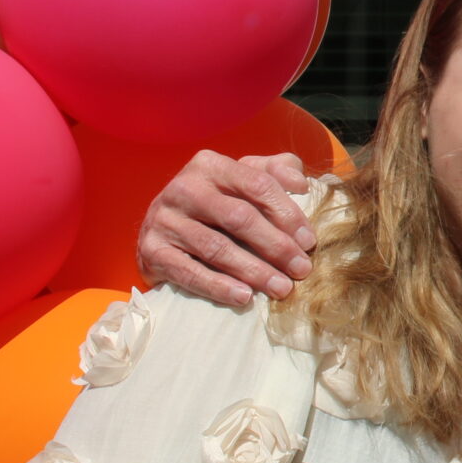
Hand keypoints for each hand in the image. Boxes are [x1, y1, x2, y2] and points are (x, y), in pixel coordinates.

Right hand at [137, 151, 315, 306]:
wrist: (162, 228)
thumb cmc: (217, 203)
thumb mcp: (243, 178)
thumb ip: (274, 171)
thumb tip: (300, 184)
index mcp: (210, 165)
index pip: (257, 184)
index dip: (287, 213)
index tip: (309, 240)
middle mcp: (184, 188)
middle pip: (239, 217)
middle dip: (276, 246)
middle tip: (302, 269)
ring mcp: (164, 219)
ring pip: (217, 247)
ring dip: (254, 271)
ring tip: (281, 288)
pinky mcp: (152, 251)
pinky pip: (189, 272)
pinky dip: (219, 287)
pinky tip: (245, 297)